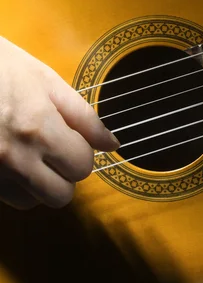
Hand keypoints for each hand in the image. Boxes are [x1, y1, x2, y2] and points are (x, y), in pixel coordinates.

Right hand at [0, 37, 119, 209]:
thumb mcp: (45, 80)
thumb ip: (83, 116)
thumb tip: (112, 144)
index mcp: (38, 126)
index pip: (82, 166)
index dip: (81, 153)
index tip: (71, 140)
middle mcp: (13, 155)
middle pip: (61, 195)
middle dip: (64, 175)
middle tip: (54, 151)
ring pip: (31, 201)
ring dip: (37, 184)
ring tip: (28, 154)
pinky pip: (4, 198)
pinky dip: (12, 185)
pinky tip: (8, 159)